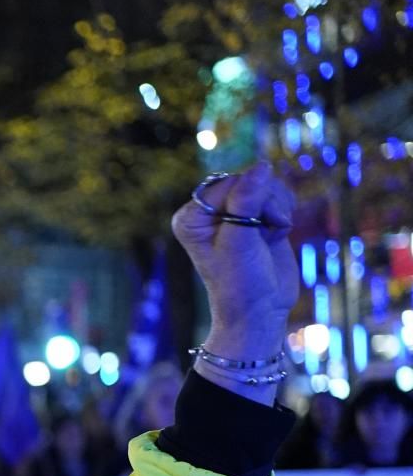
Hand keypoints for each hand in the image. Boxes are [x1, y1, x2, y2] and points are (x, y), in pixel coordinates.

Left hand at [170, 162, 298, 356]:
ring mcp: (233, 212)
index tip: (251, 230)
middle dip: (267, 203)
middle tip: (263, 234)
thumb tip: (261, 166)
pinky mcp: (256, 216)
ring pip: (268, 185)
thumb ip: (246, 201)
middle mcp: (209, 212)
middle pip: (250, 180)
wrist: (261, 309)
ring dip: (278, 208)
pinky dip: (284, 212)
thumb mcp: (240, 241)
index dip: (250, 200)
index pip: (229, 182)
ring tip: (269, 236)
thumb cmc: (241, 282)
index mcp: (191, 216)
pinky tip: (275, 234)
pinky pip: (279, 195)